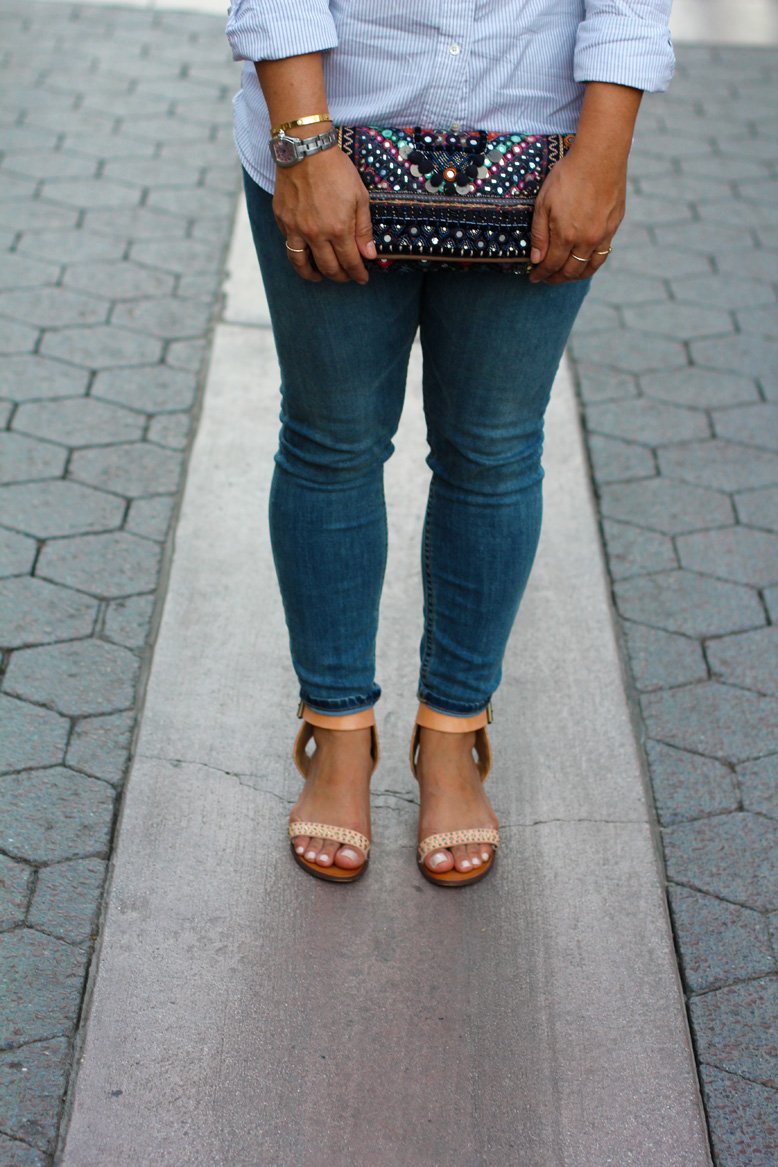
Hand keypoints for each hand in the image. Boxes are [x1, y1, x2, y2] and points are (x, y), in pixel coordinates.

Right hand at [273, 144, 376, 283]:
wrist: (305, 149)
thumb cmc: (335, 169)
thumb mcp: (359, 196)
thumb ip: (363, 229)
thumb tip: (368, 254)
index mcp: (338, 229)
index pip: (350, 262)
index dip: (357, 273)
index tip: (362, 278)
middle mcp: (315, 234)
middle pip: (328, 267)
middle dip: (340, 276)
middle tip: (346, 276)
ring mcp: (296, 228)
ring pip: (302, 264)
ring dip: (313, 275)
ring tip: (320, 277)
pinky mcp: (282, 220)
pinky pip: (290, 244)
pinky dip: (299, 253)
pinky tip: (306, 252)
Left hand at [528, 143, 623, 284]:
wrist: (600, 156)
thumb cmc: (569, 175)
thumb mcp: (544, 202)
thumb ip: (539, 234)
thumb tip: (537, 259)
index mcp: (566, 235)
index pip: (551, 265)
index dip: (541, 274)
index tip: (534, 276)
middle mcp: (586, 240)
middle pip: (570, 271)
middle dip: (555, 278)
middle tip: (546, 278)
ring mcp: (602, 235)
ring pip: (589, 267)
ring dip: (575, 276)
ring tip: (565, 275)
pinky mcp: (614, 226)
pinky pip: (603, 254)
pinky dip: (592, 264)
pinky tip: (584, 262)